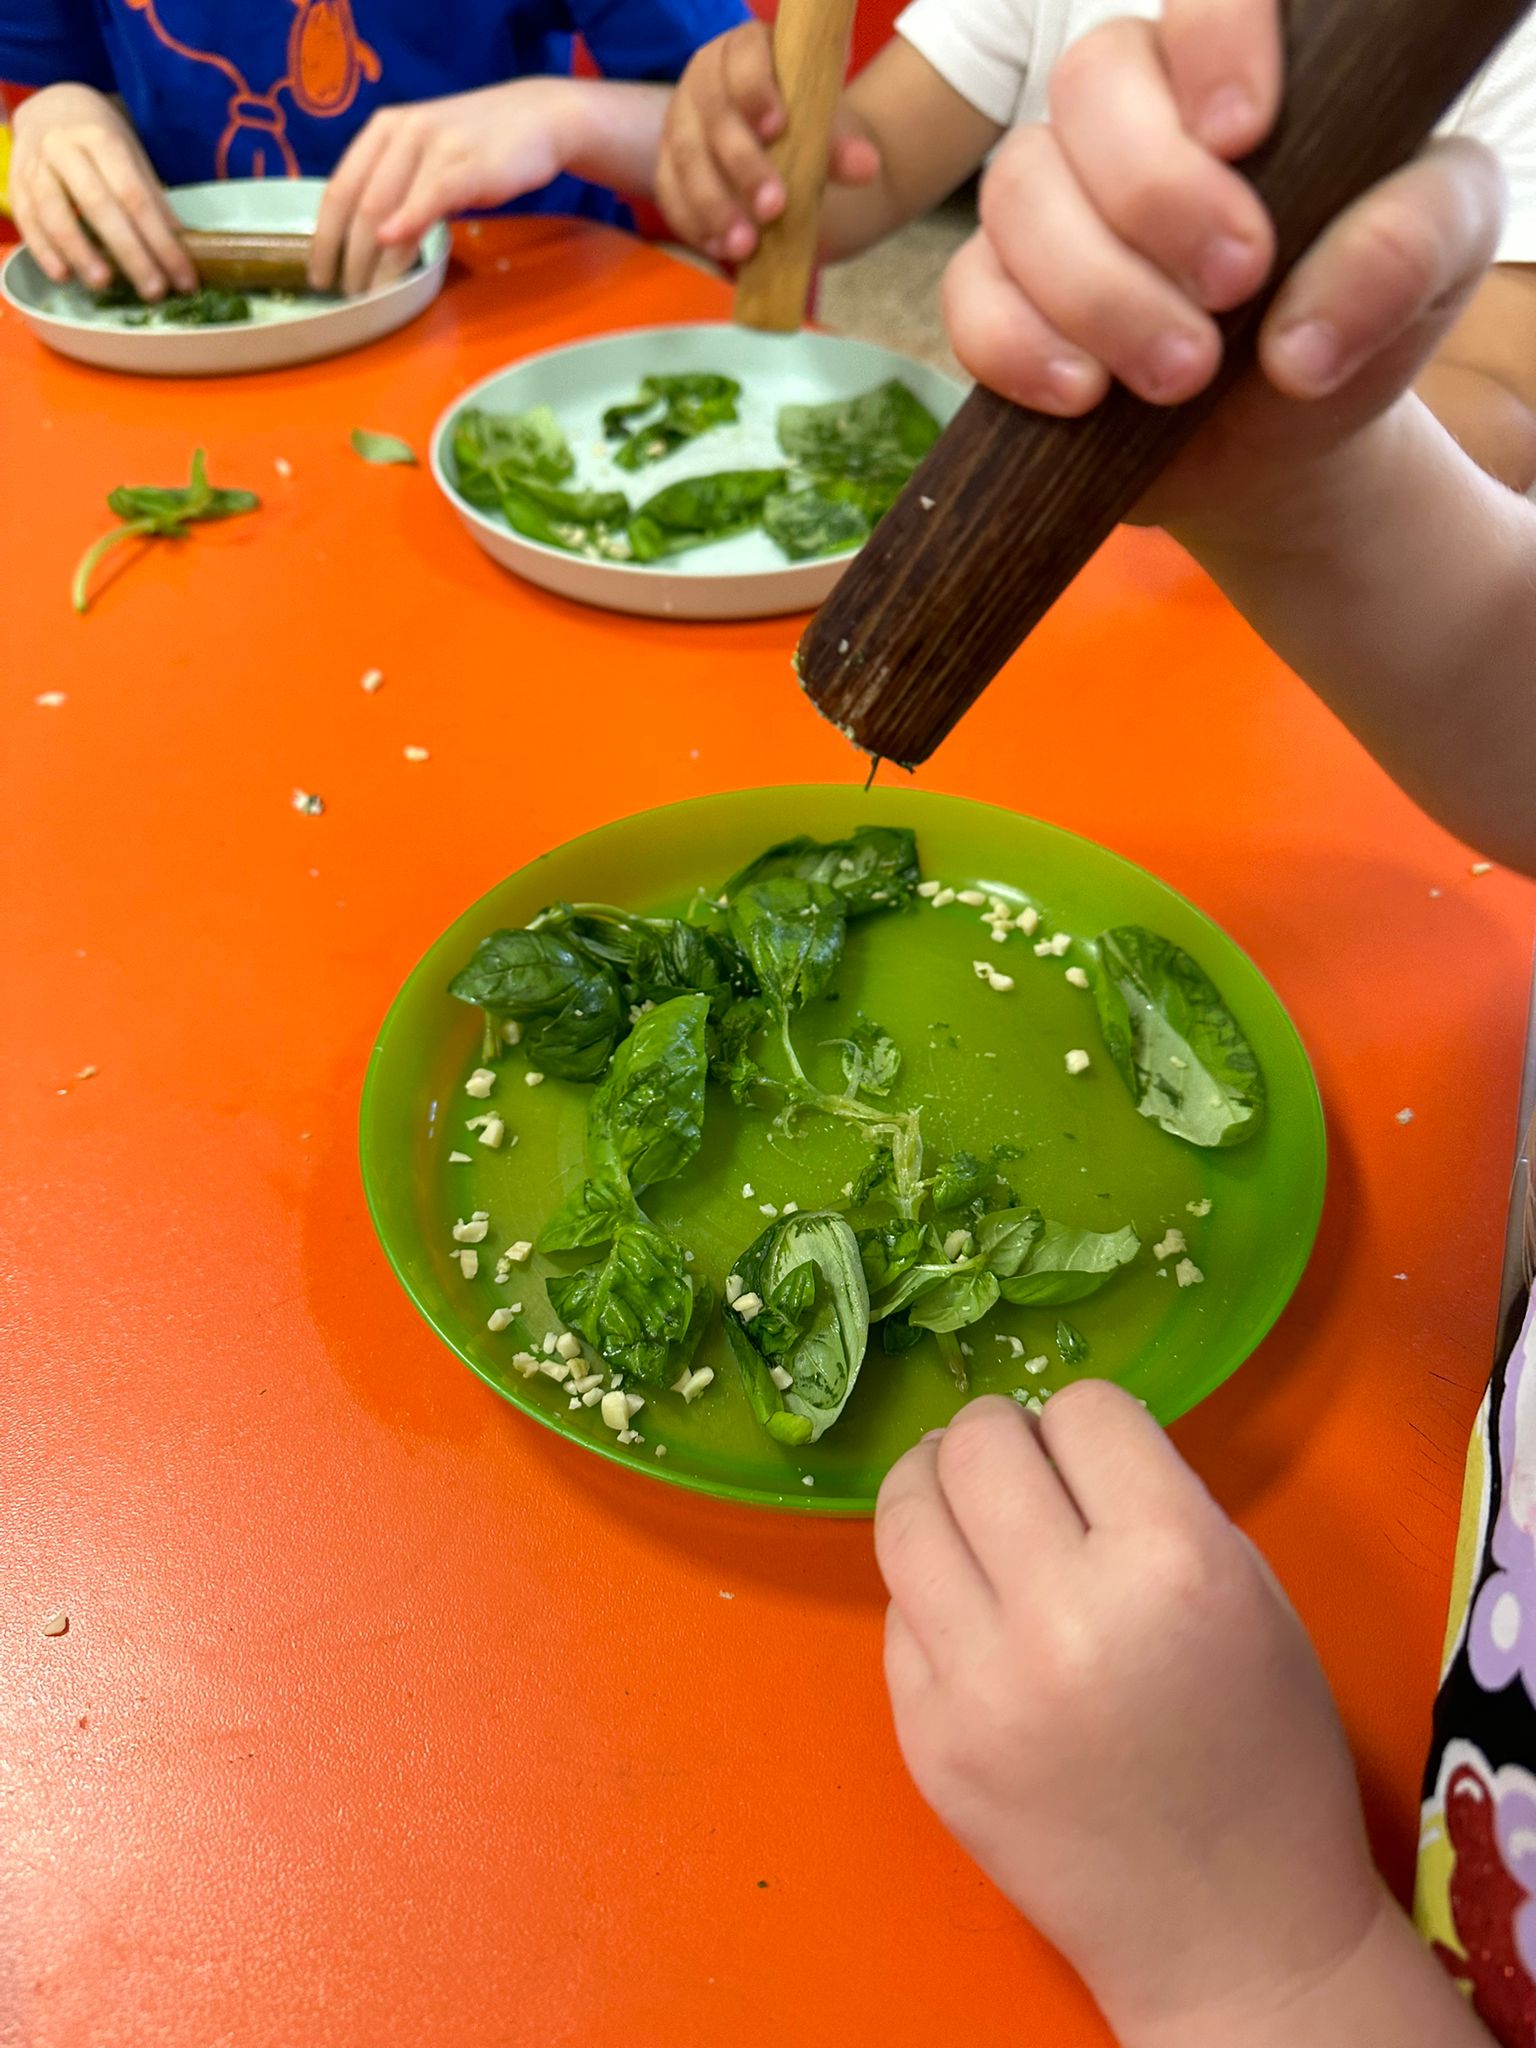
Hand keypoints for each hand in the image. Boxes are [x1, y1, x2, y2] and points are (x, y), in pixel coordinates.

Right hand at [10, 84, 194, 299]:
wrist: (50, 106)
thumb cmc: (99, 139)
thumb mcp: (131, 155)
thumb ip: (151, 197)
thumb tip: (179, 247)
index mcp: (102, 139)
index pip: (135, 196)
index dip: (161, 241)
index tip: (183, 278)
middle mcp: (64, 148)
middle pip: (99, 206)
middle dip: (130, 253)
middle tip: (153, 291)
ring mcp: (34, 165)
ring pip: (55, 213)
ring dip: (81, 254)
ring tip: (104, 285)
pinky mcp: (15, 184)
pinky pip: (27, 220)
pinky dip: (44, 251)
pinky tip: (64, 276)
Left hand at [310, 79, 579, 295]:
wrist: (538, 118)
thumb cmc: (479, 146)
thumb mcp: (428, 159)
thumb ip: (397, 188)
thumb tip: (367, 241)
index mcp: (382, 130)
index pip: (338, 189)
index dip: (323, 238)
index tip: (321, 277)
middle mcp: (399, 132)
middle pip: (357, 204)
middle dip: (347, 257)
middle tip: (347, 296)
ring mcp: (431, 145)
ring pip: (385, 207)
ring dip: (373, 259)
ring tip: (371, 295)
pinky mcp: (464, 163)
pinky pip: (427, 200)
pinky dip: (406, 226)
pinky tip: (392, 250)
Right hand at [657, 20, 879, 263]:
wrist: (782, 150)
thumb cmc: (801, 127)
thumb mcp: (824, 129)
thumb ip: (840, 146)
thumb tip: (866, 166)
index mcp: (742, 53)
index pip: (742, 61)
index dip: (756, 91)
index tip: (778, 129)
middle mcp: (702, 83)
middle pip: (714, 120)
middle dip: (743, 166)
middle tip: (774, 207)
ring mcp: (680, 126)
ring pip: (686, 163)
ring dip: (715, 207)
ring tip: (746, 246)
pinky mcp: (668, 168)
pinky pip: (671, 196)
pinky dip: (695, 225)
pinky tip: (721, 250)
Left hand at [876, 1386, 1380, 2045]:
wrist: (1230, 1930)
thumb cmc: (1264, 1751)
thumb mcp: (1252, 1593)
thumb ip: (1156, 1501)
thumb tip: (1055, 1437)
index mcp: (1172, 1565)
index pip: (1084, 1409)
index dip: (1089, 1422)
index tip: (1094, 1454)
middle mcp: (1064, 1614)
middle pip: (976, 1443)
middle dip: (999, 1435)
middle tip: (1017, 1464)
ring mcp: (979, 1683)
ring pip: (905, 1509)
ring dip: (935, 1485)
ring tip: (965, 1504)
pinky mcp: (924, 1737)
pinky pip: (895, 1608)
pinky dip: (929, 1590)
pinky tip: (972, 1611)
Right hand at [941, 0, 1504, 532]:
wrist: (1282, 442)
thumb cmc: (1352, 318)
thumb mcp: (1437, 266)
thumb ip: (1407, 248)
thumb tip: (1303, 338)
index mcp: (1239, 71)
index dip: (1212, 41)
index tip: (1244, 136)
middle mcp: (1134, 115)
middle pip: (1090, 81)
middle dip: (1153, 192)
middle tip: (1233, 286)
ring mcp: (1056, 202)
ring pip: (1017, 189)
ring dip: (1098, 290)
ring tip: (1180, 376)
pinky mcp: (1002, 296)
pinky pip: (969, 295)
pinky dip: (1019, 346)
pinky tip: (1085, 394)